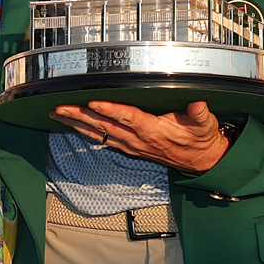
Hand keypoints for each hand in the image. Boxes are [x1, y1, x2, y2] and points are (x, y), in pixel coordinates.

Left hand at [50, 99, 230, 173]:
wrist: (201, 161)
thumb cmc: (200, 139)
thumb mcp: (206, 125)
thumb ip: (201, 115)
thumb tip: (198, 105)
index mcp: (154, 130)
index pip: (128, 118)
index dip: (111, 110)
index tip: (93, 102)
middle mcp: (138, 139)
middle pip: (105, 126)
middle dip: (80, 116)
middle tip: (60, 106)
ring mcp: (131, 145)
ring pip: (99, 133)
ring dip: (76, 123)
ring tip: (57, 113)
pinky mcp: (129, 147)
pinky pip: (103, 139)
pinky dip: (85, 131)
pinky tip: (73, 124)